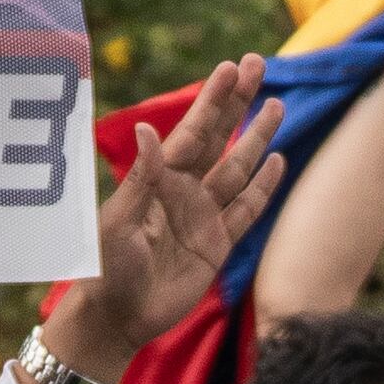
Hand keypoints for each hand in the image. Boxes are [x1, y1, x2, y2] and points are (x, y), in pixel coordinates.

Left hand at [42, 58, 283, 383]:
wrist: (116, 318)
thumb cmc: (105, 269)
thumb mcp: (118, 221)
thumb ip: (141, 178)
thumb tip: (148, 129)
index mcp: (158, 179)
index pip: (193, 130)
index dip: (213, 99)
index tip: (231, 68)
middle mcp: (184, 191)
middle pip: (219, 138)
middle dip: (238, 103)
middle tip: (258, 64)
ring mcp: (203, 217)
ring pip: (237, 169)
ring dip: (256, 138)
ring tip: (276, 105)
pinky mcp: (217, 245)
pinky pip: (246, 211)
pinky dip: (263, 187)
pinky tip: (278, 161)